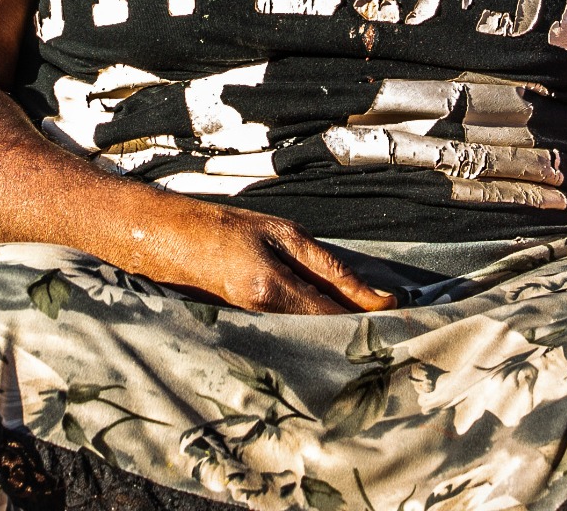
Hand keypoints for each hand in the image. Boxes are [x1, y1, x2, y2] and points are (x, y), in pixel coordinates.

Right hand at [108, 199, 396, 315]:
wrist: (164, 237)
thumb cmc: (222, 227)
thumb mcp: (280, 233)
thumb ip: (327, 266)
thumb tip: (373, 296)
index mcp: (272, 288)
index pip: (336, 316)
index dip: (370, 319)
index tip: (402, 317)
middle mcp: (264, 315)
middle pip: (326, 336)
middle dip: (358, 332)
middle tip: (392, 327)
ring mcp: (253, 327)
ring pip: (310, 339)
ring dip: (336, 332)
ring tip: (363, 325)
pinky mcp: (247, 331)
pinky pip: (291, 336)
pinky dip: (312, 331)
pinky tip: (326, 324)